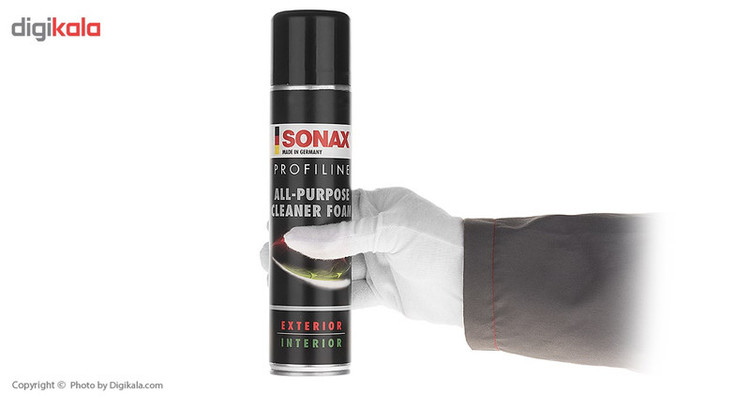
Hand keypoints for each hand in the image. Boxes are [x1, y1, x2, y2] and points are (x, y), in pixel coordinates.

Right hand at [261, 187, 462, 325]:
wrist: (472, 283)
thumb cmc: (439, 242)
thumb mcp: (390, 229)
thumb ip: (343, 236)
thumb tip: (298, 238)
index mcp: (377, 206)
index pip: (333, 207)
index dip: (305, 214)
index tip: (277, 221)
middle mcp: (374, 233)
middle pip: (327, 240)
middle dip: (299, 247)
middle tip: (268, 254)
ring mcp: (377, 262)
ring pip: (334, 268)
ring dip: (309, 273)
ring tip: (277, 276)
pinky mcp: (382, 291)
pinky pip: (349, 295)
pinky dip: (329, 298)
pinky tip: (304, 297)